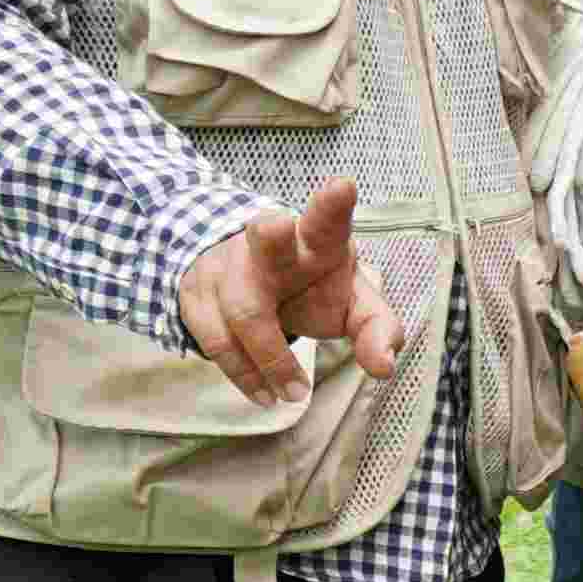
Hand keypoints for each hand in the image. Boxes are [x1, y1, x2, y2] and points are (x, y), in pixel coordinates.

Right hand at [175, 178, 404, 405]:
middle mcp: (269, 246)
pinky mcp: (198, 297)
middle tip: (274, 226)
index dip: (332, 205)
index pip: (327, 220)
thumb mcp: (354, 303)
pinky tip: (265, 395)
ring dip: (270, 357)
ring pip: (243, 308)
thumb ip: (377, 328)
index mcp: (317, 240)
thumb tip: (384, 366)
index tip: (342, 186)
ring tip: (295, 394)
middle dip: (270, 234)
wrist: (249, 282)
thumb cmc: (315, 288)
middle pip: (266, 237)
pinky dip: (244, 375)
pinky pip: (217, 340)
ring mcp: (229, 268)